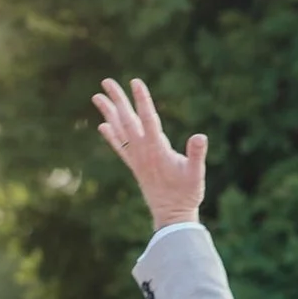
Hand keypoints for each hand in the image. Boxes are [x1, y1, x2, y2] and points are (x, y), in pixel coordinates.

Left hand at [92, 76, 207, 230]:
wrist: (172, 217)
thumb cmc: (187, 194)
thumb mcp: (196, 174)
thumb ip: (196, 155)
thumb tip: (200, 137)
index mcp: (157, 150)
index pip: (147, 119)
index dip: (142, 100)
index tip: (135, 82)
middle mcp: (142, 152)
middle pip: (127, 120)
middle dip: (117, 100)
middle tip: (106, 81)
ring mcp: (136, 159)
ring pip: (119, 131)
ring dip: (109, 113)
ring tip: (97, 96)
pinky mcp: (135, 166)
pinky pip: (119, 147)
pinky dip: (110, 135)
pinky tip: (103, 125)